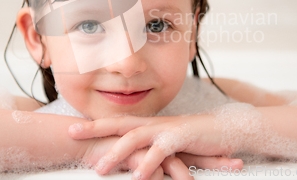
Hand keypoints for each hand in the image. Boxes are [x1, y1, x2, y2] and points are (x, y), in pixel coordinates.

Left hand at [82, 136, 239, 179]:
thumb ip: (149, 149)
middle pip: (118, 124)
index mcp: (148, 124)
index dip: (94, 125)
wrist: (225, 129)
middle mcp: (153, 124)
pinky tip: (138, 177)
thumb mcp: (167, 144)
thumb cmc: (194, 139)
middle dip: (94, 128)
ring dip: (117, 153)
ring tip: (100, 169)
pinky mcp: (181, 138)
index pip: (116, 123)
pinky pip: (161, 151)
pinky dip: (149, 163)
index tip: (71, 129)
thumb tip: (132, 161)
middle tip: (71, 133)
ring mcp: (166, 129)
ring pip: (135, 138)